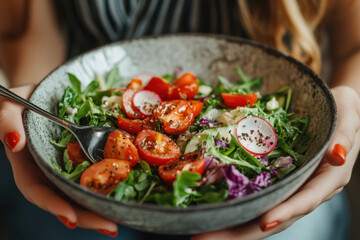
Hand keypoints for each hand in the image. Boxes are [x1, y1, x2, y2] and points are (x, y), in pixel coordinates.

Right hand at [0, 85, 118, 237]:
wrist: (48, 93)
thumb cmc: (25, 100)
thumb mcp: (10, 106)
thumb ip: (7, 121)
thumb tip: (15, 142)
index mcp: (30, 165)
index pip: (38, 191)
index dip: (54, 206)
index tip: (72, 218)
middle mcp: (52, 171)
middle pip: (68, 199)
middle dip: (88, 216)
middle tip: (111, 227)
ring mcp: (71, 167)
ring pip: (85, 191)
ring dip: (103, 207)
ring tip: (123, 218)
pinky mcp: (88, 158)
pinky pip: (100, 173)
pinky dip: (114, 184)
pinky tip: (129, 193)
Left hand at [193, 86, 359, 239]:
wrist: (335, 111)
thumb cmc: (343, 112)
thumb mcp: (350, 117)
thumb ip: (346, 135)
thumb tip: (338, 155)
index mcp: (327, 179)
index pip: (306, 200)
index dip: (286, 212)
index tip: (265, 223)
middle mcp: (306, 189)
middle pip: (275, 217)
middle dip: (242, 232)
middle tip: (205, 238)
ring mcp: (290, 187)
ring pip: (261, 212)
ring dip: (232, 226)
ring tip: (200, 232)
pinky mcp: (277, 180)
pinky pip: (257, 196)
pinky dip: (236, 207)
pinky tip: (212, 210)